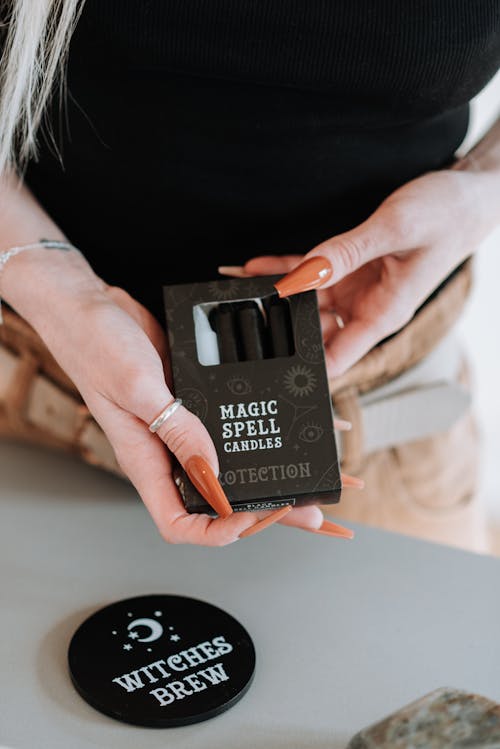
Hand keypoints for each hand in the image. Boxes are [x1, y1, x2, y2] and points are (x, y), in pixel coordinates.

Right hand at [3, 249, 350, 543]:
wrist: (89, 305)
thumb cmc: (94, 344)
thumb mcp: (136, 386)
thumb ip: (175, 429)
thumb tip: (214, 471)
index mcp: (144, 460)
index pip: (178, 521)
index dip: (216, 530)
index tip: (250, 514)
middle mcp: (164, 451)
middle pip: (214, 500)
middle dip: (259, 510)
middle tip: (305, 511)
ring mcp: (178, 427)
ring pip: (225, 465)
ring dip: (262, 474)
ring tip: (306, 478)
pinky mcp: (189, 401)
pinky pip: (225, 425)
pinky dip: (253, 430)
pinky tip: (281, 425)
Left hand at [224, 167, 498, 377]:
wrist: (465, 194)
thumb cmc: (445, 215)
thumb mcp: (395, 230)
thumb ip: (348, 251)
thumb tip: (306, 274)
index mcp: (383, 314)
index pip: (335, 359)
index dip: (302, 367)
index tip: (267, 365)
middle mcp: (366, 308)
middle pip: (312, 332)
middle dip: (276, 329)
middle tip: (237, 322)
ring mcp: (355, 288)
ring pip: (305, 301)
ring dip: (272, 295)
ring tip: (233, 289)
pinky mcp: (349, 267)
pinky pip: (310, 271)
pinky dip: (284, 269)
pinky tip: (253, 267)